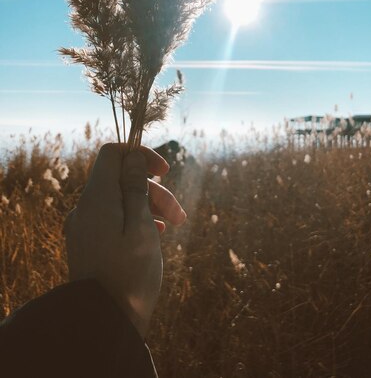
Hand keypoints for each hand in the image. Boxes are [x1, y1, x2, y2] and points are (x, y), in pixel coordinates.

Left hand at [64, 143, 185, 338]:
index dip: (139, 155)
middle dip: (153, 189)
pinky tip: (154, 234)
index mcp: (96, 199)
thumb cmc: (129, 275)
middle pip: (121, 179)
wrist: (104, 323)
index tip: (164, 171)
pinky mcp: (89, 242)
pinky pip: (112, 218)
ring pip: (119, 199)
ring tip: (173, 226)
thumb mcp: (141, 226)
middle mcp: (85, 208)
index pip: (112, 154)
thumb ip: (136, 188)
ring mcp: (85, 226)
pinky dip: (135, 219)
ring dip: (149, 206)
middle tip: (178, 214)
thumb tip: (132, 158)